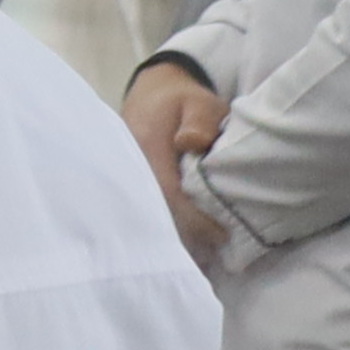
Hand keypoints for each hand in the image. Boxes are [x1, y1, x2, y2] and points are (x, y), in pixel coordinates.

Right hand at [122, 59, 233, 261]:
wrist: (151, 95)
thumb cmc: (181, 102)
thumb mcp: (198, 103)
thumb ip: (199, 120)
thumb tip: (191, 142)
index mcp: (145, 146)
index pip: (167, 192)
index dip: (194, 218)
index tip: (221, 235)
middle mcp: (130, 166)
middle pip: (155, 212)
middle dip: (186, 236)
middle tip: (218, 250)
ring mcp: (127, 177)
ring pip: (149, 215)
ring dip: (176, 235)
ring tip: (205, 253)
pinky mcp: (131, 186)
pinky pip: (147, 210)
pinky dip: (168, 227)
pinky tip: (188, 242)